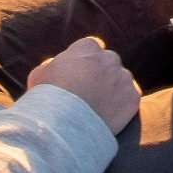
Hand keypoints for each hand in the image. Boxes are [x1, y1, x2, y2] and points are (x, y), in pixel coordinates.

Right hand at [25, 37, 139, 134]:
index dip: (86, 62)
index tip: (81, 74)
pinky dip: (122, 105)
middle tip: (91, 92)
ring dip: (113, 89)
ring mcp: (123, 77)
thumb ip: (52, 64)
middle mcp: (109, 58)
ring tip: (98, 108)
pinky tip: (108, 116)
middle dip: (102, 74)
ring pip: (121, 80)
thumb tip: (55, 64)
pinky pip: (130, 97)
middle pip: (109, 63)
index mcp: (87, 48)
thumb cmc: (47, 99)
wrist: (64, 125)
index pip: (92, 47)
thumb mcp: (39, 75)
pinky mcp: (133, 96)